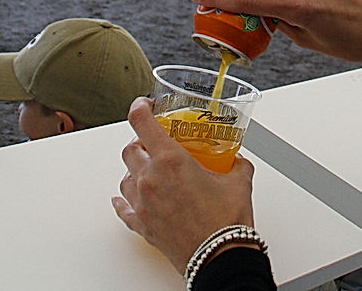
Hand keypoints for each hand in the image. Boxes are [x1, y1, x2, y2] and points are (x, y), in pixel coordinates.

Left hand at [112, 99, 255, 272]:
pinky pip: (122, 208)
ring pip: (124, 177)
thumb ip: (235, 163)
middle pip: (130, 149)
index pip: (141, 121)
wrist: (219, 257)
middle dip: (140, 141)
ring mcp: (143, 203)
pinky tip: (124, 199)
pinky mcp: (142, 225)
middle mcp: (150, 179)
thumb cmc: (225, 222)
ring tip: (148, 170)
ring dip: (134, 170)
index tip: (145, 104)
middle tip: (154, 142)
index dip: (140, 107)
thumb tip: (235, 159)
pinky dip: (122, 201)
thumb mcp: (238, 180)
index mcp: (171, 161)